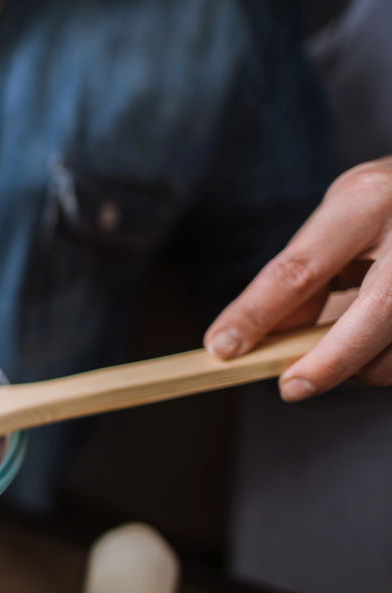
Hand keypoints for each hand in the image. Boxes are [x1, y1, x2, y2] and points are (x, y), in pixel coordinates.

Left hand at [205, 157, 391, 400]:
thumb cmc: (391, 206)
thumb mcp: (343, 218)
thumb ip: (306, 272)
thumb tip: (263, 336)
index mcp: (368, 200)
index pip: (300, 269)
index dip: (256, 314)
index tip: (222, 348)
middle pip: (376, 312)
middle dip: (329, 361)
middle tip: (290, 387)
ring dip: (364, 364)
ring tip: (340, 352)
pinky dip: (387, 360)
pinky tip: (374, 347)